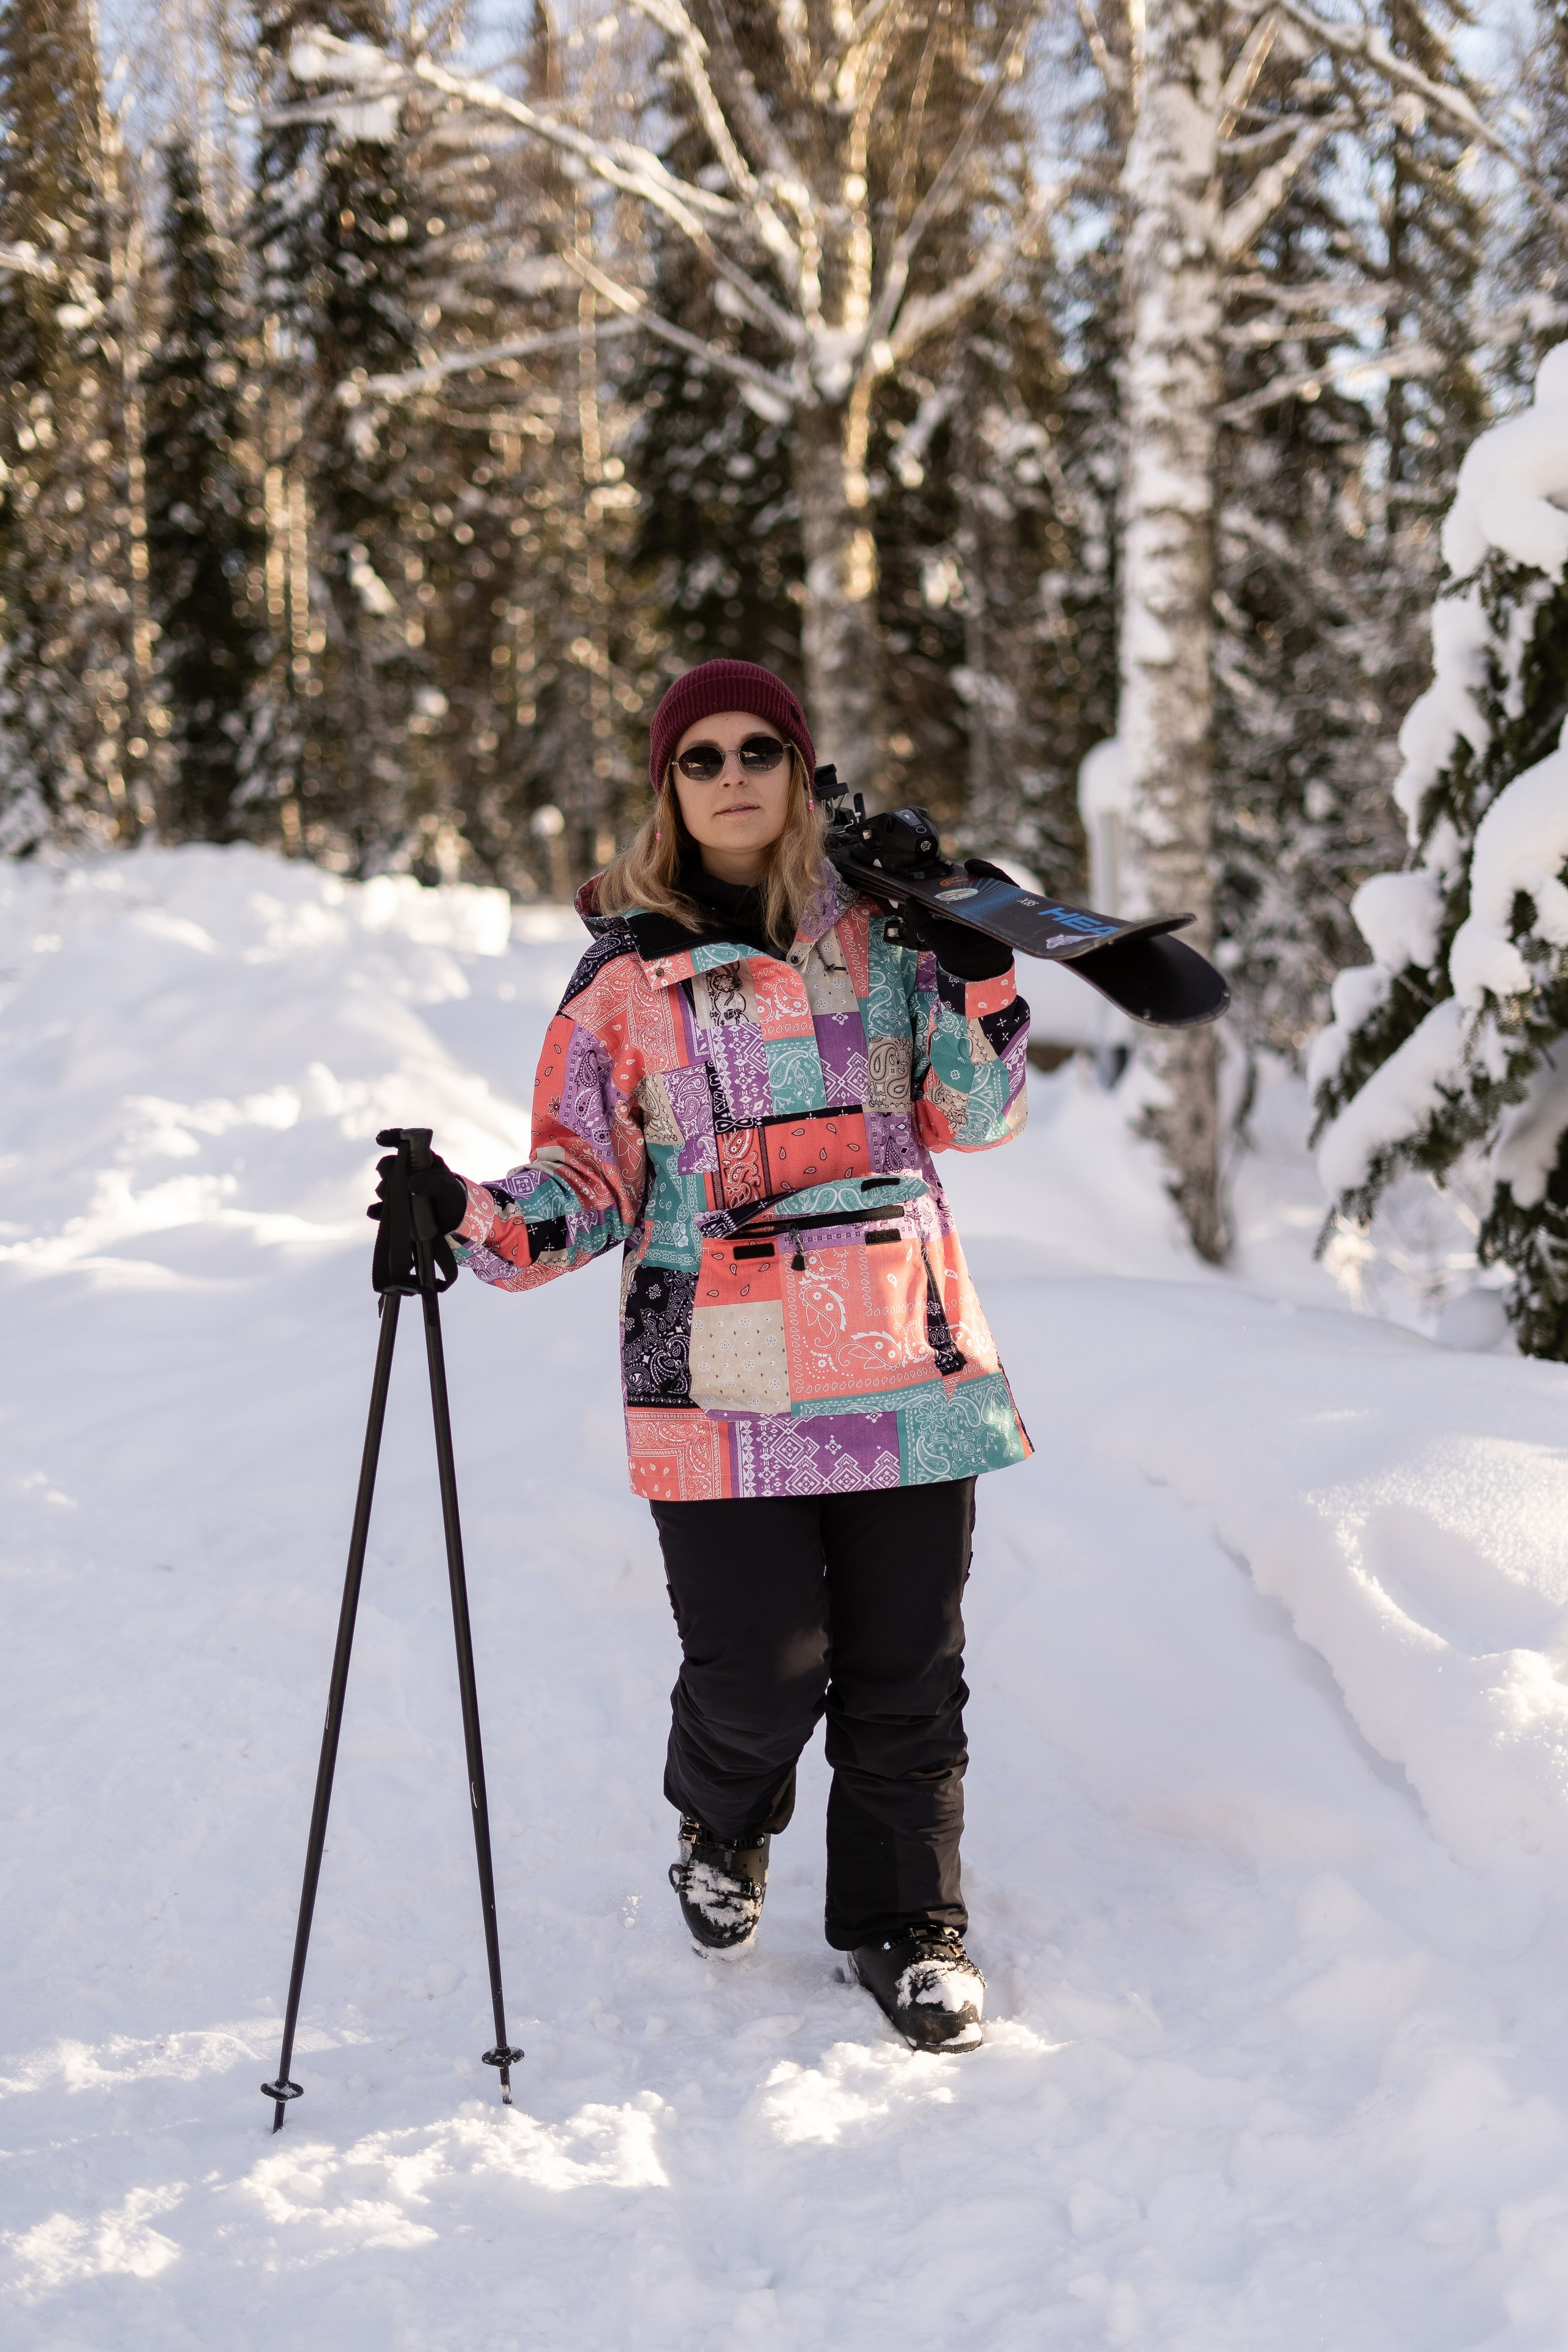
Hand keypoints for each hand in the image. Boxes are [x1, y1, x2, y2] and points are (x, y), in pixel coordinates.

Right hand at [374, 1147, 468, 1236]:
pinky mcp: (397, 1208)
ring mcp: (402, 1190)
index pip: (406, 1142)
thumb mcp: (448, 1189)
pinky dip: (377, 1210)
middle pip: (389, 1164)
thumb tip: (411, 1183)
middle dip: (387, 1169)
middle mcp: (409, 1173)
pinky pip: (381, 1207)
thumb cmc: (453, 1198)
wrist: (455, 1221)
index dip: (392, 1137)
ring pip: (383, 1186)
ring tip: (395, 1199)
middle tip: (392, 1177)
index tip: (380, 1139)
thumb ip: (433, 1183)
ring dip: (384, 1191)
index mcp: (423, 1161)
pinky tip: (375, 1212)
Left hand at [890, 874, 1012, 980]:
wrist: (972, 971)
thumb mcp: (932, 935)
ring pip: (995, 882)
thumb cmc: (953, 952)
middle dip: (974, 869)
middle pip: (979, 880)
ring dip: (988, 871)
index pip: (961, 884)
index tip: (947, 867)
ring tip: (974, 866)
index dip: (956, 873)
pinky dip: (1002, 881)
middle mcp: (978, 904)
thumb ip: (920, 919)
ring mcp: (994, 907)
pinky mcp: (1008, 911)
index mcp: (961, 906)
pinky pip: (1010, 892)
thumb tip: (909, 901)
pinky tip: (991, 877)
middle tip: (964, 865)